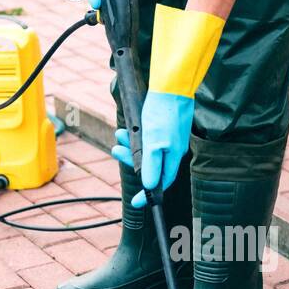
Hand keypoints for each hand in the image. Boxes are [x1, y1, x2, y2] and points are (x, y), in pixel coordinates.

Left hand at [110, 91, 192, 207]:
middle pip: (151, 165)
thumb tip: (150, 187)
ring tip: (118, 135)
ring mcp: (169, 137)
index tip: (137, 203)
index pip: (162, 183)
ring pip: (147, 150)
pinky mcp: (164, 126)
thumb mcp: (153, 142)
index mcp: (172, 156)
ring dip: (130, 145)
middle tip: (116, 152)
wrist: (172, 85)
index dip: (149, 194)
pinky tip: (127, 128)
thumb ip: (152, 165)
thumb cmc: (164, 112)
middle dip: (131, 160)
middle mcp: (172, 149)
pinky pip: (147, 138)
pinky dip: (135, 136)